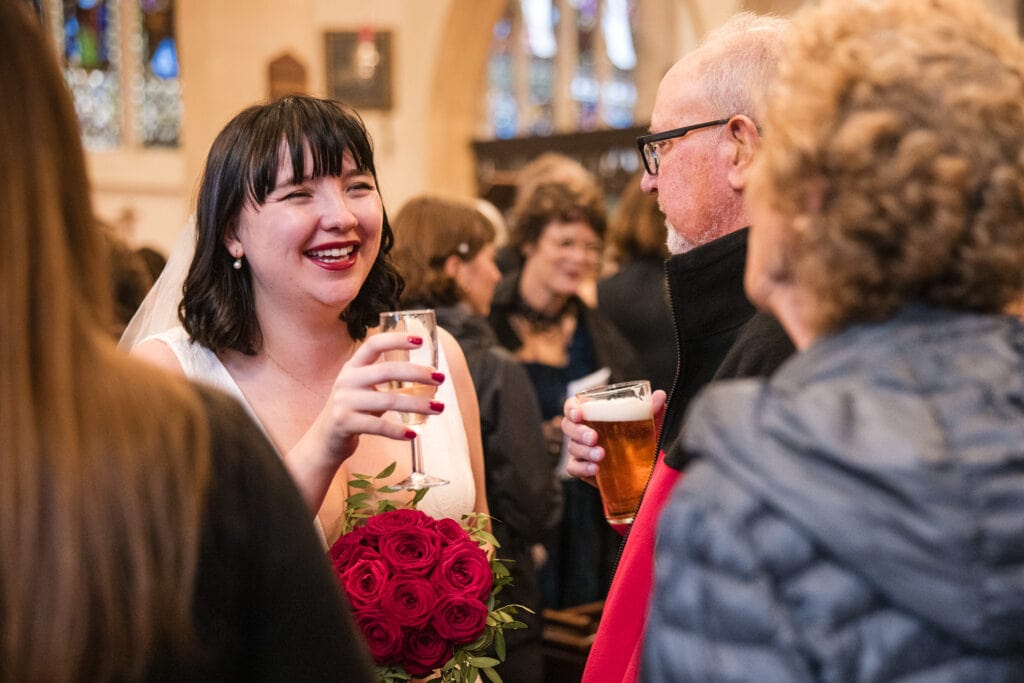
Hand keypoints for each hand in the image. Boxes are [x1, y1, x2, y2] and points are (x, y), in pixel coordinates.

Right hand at [316, 331, 444, 463]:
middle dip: (417, 373)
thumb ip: (385, 380)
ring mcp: (344, 402)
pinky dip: (398, 430)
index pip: (373, 345)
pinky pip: (378, 426)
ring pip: (388, 400)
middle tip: (440, 378)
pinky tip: (413, 433)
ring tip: (438, 407)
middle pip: (387, 370)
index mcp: (352, 367)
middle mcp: (347, 380)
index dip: (396, 339)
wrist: (325, 440)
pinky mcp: (345, 423)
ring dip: (417, 404)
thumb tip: (426, 375)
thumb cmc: (353, 411)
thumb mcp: (364, 389)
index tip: (420, 341)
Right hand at [561, 389, 666, 485]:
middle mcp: (583, 430)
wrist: (642, 467)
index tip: (579, 414)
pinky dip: (582, 468)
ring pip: (572, 448)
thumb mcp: (648, 423)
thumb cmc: (639, 437)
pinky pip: (574, 468)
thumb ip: (652, 409)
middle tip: (594, 438)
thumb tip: (659, 395)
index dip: (571, 409)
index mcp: (593, 414)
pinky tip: (595, 469)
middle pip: (568, 427)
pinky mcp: (583, 468)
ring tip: (601, 455)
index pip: (572, 407)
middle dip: (578, 432)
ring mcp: (581, 450)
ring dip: (585, 451)